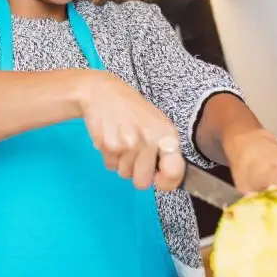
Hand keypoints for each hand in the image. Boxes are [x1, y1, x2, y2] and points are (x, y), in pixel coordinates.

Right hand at [77, 71, 184, 191]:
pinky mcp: (109, 145)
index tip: (159, 180)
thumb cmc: (132, 110)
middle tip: (133, 155)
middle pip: (142, 182)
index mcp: (167, 134)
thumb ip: (166, 150)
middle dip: (136, 173)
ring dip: (121, 162)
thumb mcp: (158, 124)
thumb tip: (171, 178)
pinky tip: (111, 138)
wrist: (103, 93)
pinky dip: (109, 156)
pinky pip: (110, 166)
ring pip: (124, 174)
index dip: (166, 183)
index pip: (174, 172)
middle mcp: (149, 140)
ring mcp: (128, 144)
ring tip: (121, 141)